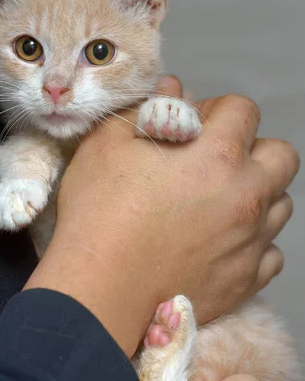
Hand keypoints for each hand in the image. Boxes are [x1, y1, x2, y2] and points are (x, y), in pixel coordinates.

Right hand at [25, 77, 298, 356]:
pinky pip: (271, 253)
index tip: (192, 127)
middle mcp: (246, 196)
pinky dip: (254, 243)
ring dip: (258, 195)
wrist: (99, 290)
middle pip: (282, 156)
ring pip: (282, 204)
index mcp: (217, 155)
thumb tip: (172, 89)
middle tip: (215, 163)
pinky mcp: (245, 280)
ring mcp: (250, 242)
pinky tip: (223, 243)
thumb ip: (145, 109)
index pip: (244, 110)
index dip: (217, 110)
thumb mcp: (106, 146)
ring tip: (219, 204)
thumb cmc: (98, 214)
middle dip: (254, 149)